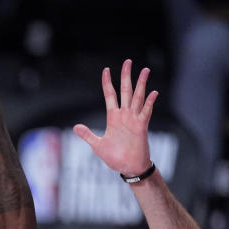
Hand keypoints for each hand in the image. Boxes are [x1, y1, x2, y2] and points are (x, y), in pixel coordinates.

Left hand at [73, 59, 158, 175]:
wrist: (128, 168)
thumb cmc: (115, 157)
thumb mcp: (97, 145)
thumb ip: (87, 135)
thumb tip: (75, 127)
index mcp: (113, 117)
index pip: (110, 95)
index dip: (107, 82)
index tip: (106, 70)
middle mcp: (124, 115)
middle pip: (126, 91)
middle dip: (126, 76)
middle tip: (128, 61)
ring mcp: (134, 119)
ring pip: (138, 97)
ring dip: (141, 84)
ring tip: (145, 70)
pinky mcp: (142, 127)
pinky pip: (146, 112)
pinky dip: (150, 102)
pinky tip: (153, 92)